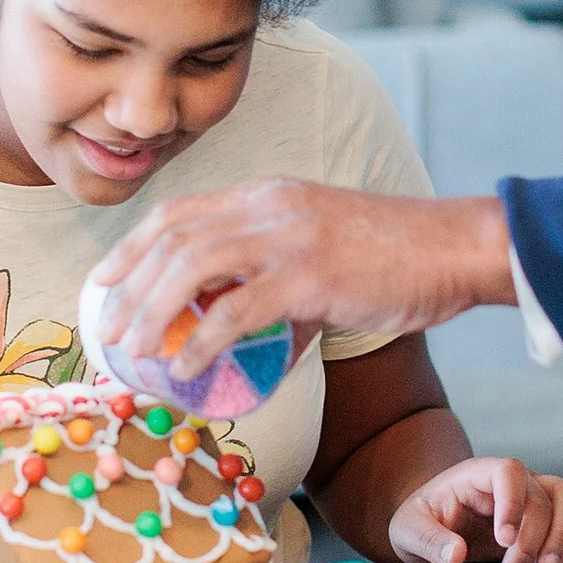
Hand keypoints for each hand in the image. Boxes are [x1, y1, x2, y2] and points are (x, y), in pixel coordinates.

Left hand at [90, 180, 515, 379]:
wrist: (457, 248)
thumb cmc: (400, 258)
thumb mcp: (326, 256)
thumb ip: (286, 291)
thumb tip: (260, 339)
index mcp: (267, 196)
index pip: (178, 212)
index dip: (132, 247)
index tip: (105, 282)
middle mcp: (268, 206)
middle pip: (172, 239)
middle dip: (128, 285)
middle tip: (106, 330)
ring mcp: (288, 237)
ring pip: (192, 267)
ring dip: (150, 312)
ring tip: (133, 351)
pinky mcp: (310, 275)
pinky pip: (238, 309)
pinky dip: (202, 339)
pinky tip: (185, 366)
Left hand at [387, 456, 562, 562]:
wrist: (436, 526)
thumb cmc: (424, 521)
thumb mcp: (408, 529)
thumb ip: (427, 539)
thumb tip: (454, 554)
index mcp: (478, 474)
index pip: (508, 472)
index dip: (513, 503)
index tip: (504, 541)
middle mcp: (513, 481)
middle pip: (541, 495)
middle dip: (531, 541)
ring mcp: (535, 497)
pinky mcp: (548, 521)